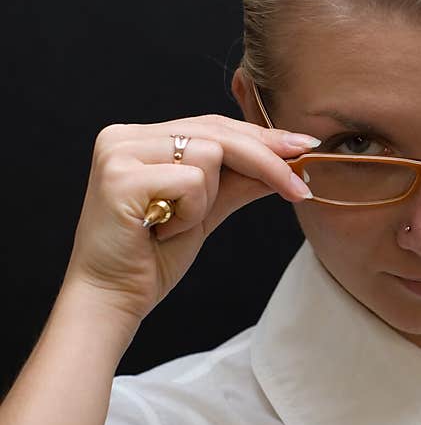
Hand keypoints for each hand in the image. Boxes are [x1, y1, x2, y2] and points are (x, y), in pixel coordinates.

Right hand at [62, 114, 315, 338]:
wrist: (114, 298)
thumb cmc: (154, 257)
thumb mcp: (206, 211)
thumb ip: (239, 182)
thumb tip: (288, 163)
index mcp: (141, 138)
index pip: (214, 126)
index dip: (261, 138)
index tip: (303, 147)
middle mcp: (125, 136)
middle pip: (217, 132)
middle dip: (267, 160)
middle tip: (300, 185)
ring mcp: (119, 152)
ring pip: (209, 154)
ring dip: (208, 199)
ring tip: (175, 224)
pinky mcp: (120, 176)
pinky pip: (192, 181)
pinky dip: (191, 212)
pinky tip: (162, 230)